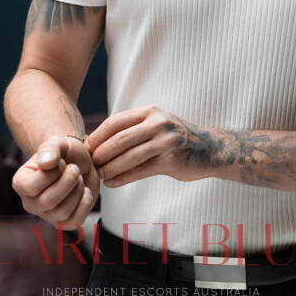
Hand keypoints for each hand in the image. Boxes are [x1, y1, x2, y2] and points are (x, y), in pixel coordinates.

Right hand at [12, 136, 99, 229]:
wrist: (80, 162)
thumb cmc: (64, 154)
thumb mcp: (56, 143)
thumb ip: (49, 148)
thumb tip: (46, 163)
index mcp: (21, 183)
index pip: (31, 187)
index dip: (51, 174)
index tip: (61, 162)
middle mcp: (30, 202)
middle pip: (47, 202)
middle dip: (67, 182)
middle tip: (74, 169)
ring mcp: (47, 215)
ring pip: (62, 212)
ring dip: (76, 191)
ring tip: (78, 179)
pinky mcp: (64, 222)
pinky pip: (74, 222)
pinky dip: (85, 204)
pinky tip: (84, 191)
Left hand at [86, 106, 219, 186]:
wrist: (209, 149)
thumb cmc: (174, 138)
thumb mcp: (155, 124)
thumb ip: (132, 129)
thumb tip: (96, 141)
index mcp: (149, 112)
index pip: (115, 122)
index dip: (98, 135)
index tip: (86, 147)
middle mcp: (157, 123)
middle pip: (119, 139)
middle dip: (101, 153)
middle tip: (90, 164)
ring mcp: (165, 142)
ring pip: (129, 156)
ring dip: (110, 168)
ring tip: (100, 175)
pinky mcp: (171, 160)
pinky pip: (140, 170)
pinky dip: (123, 178)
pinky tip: (113, 183)